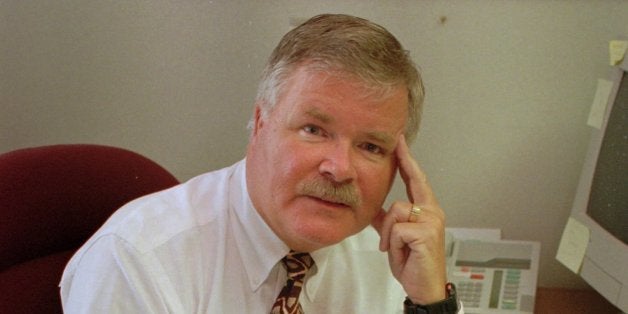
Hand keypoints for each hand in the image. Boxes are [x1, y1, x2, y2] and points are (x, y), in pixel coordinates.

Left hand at [371, 135, 446, 303]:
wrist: (424, 287)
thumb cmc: (414, 263)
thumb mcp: (396, 238)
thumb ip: (386, 220)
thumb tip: (372, 208)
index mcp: (427, 210)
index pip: (416, 180)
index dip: (407, 160)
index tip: (400, 141)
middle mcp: (433, 212)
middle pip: (400, 197)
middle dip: (396, 193)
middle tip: (395, 160)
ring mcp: (432, 221)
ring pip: (395, 212)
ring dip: (388, 235)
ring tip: (396, 249)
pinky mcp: (426, 233)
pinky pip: (396, 229)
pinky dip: (393, 243)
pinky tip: (403, 253)